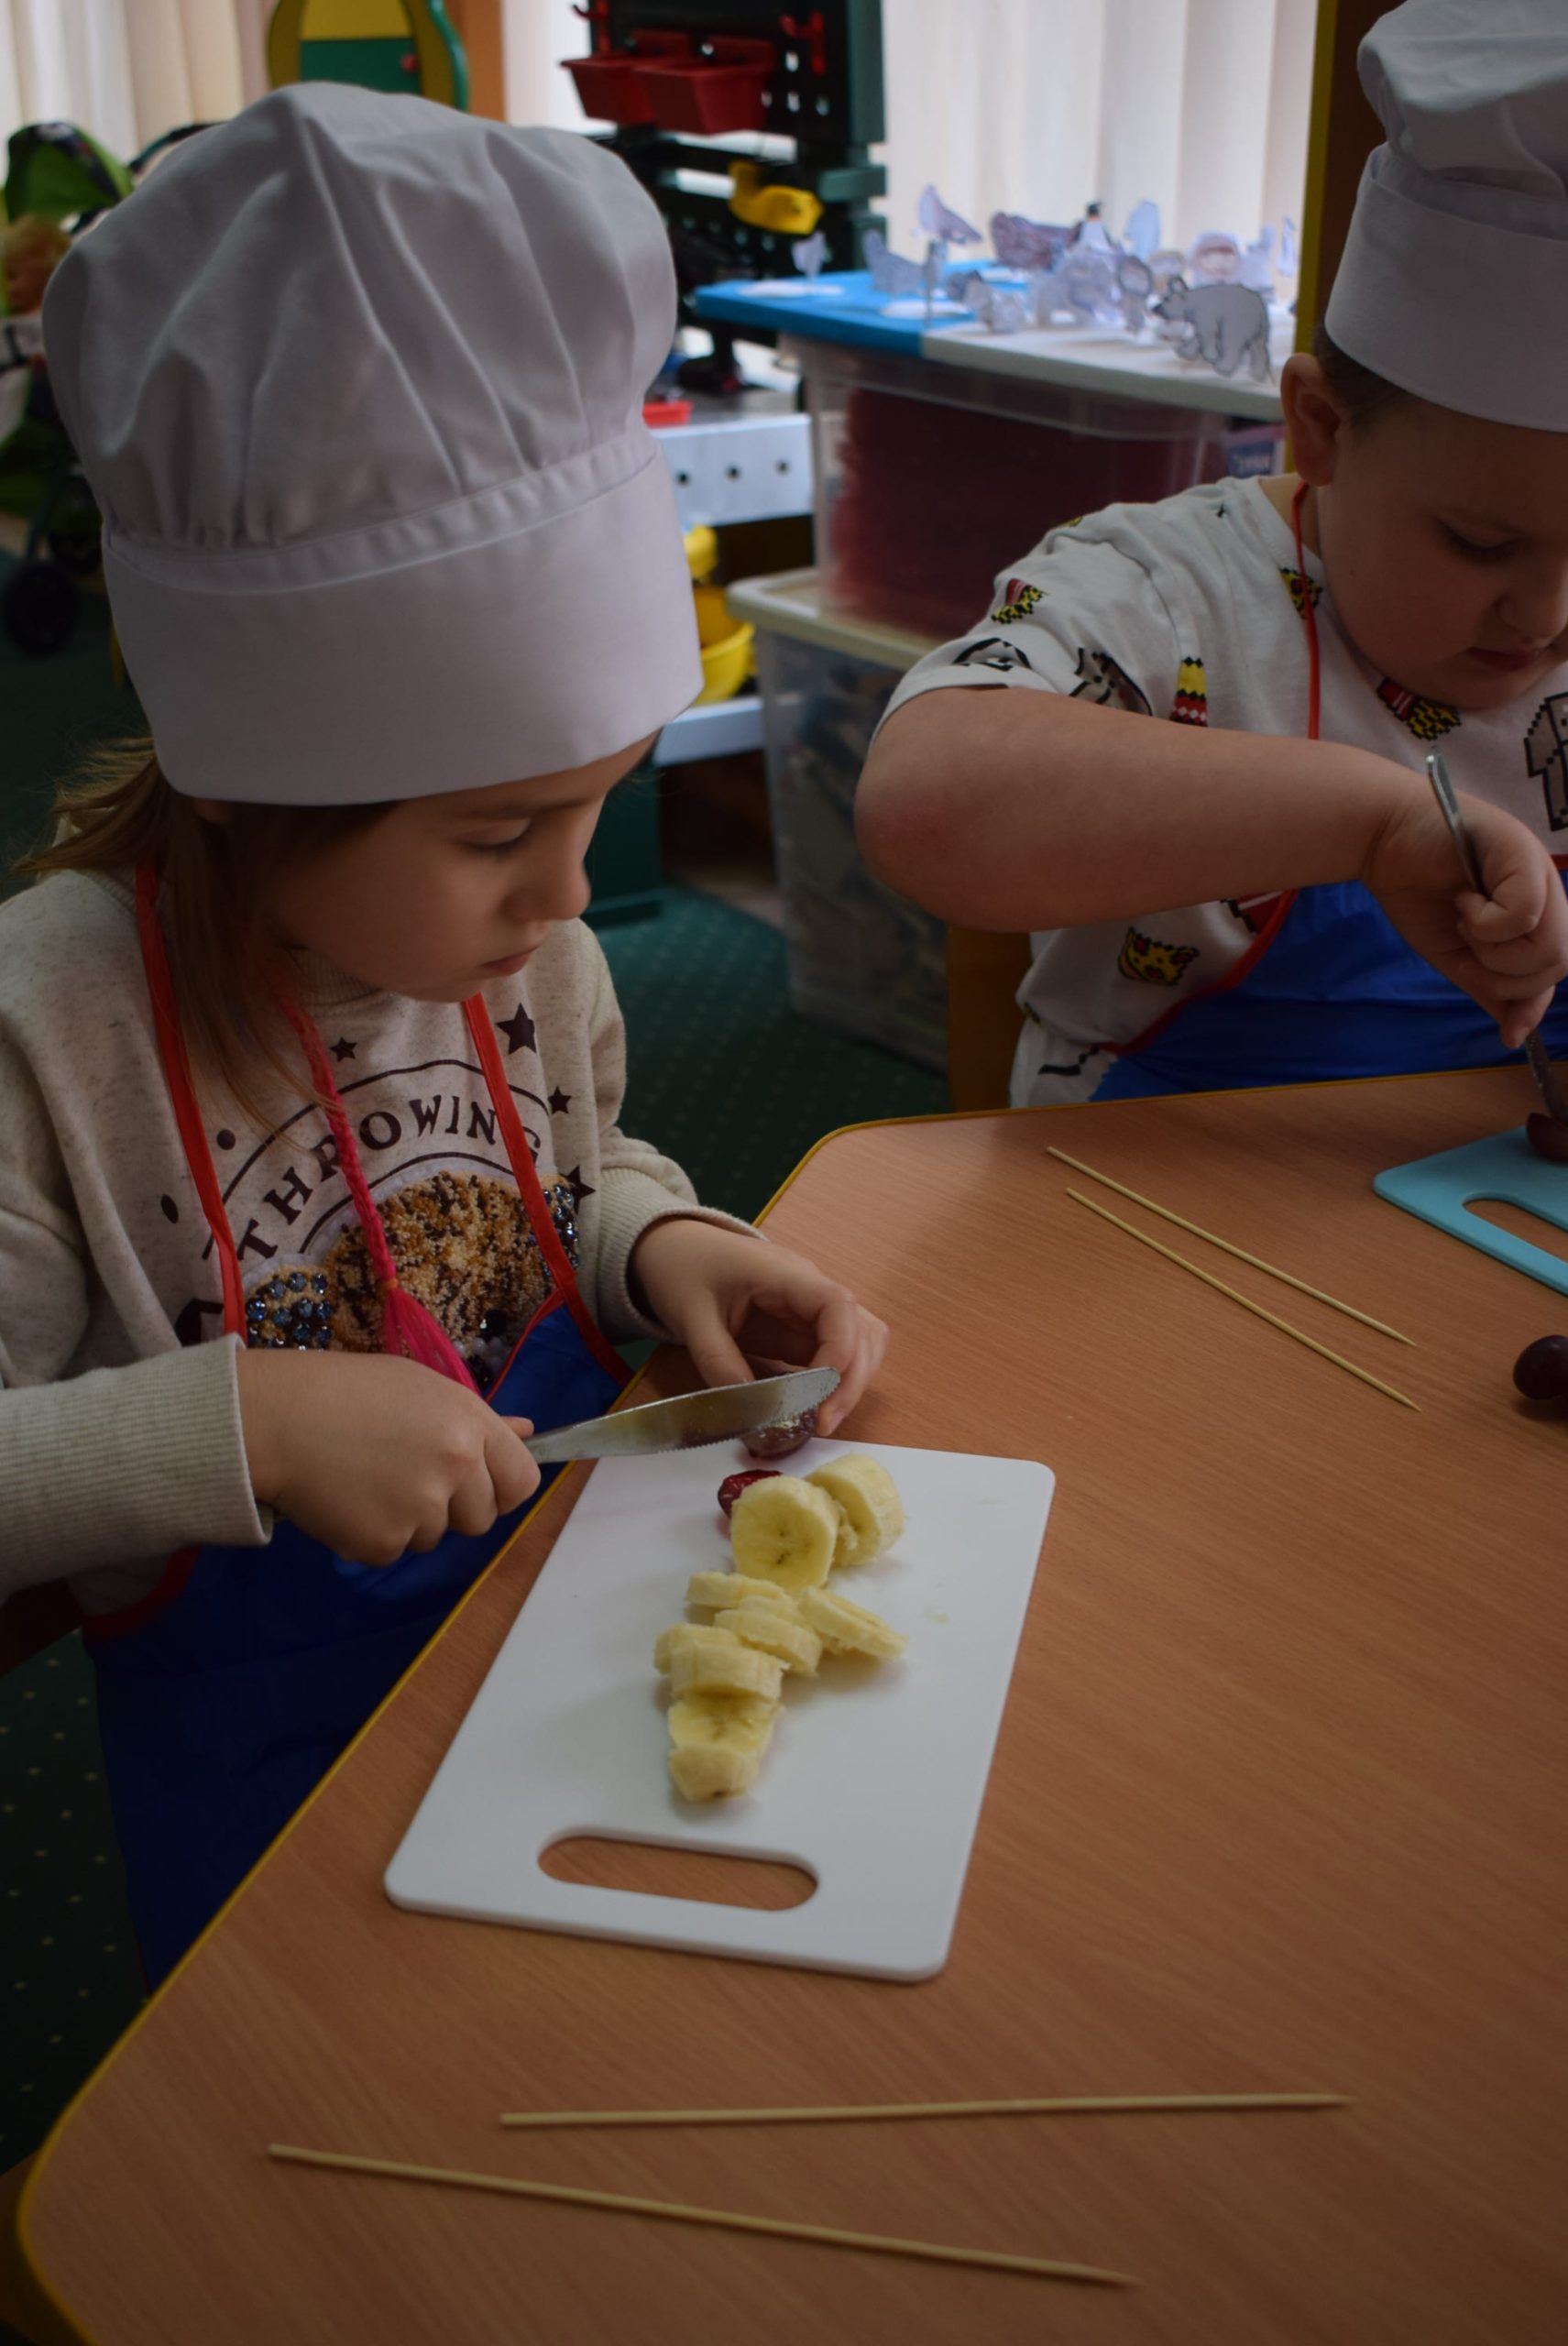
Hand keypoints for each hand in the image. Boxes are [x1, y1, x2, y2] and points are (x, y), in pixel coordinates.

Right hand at [236, 1348, 539, 1566]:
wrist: (275, 1419)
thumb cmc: (348, 1391)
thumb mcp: (421, 1387)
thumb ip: (478, 1418)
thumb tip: (528, 1431)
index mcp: (469, 1425)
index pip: (523, 1481)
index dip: (502, 1486)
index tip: (478, 1483)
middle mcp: (455, 1469)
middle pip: (481, 1519)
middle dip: (454, 1507)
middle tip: (408, 1476)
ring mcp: (419, 1510)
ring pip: (434, 1537)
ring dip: (410, 1520)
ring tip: (368, 1478)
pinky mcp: (381, 1544)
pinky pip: (392, 1551)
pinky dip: (372, 1535)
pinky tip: (346, 1499)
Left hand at [628, 1219, 887, 1435]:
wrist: (674, 1250)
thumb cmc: (683, 1271)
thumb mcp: (691, 1316)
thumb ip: (718, 1360)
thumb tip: (751, 1410)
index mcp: (785, 1275)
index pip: (838, 1306)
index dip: (841, 1351)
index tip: (819, 1395)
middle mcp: (810, 1290)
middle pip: (862, 1331)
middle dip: (850, 1381)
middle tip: (823, 1423)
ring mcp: (808, 1309)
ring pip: (859, 1344)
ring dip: (850, 1383)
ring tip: (822, 1419)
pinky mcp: (800, 1329)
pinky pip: (833, 1354)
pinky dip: (833, 1383)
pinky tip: (813, 1408)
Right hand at [1361, 785, 1567, 1049]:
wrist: (1382, 842)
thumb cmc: (1415, 890)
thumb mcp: (1457, 955)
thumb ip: (1490, 987)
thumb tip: (1514, 1035)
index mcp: (1537, 915)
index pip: (1555, 970)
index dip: (1533, 1003)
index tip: (1509, 1033)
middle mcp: (1547, 892)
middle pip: (1557, 963)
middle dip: (1505, 974)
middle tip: (1467, 944)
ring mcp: (1539, 871)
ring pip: (1548, 945)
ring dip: (1494, 950)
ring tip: (1463, 919)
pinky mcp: (1524, 855)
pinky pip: (1523, 915)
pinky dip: (1485, 922)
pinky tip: (1463, 900)